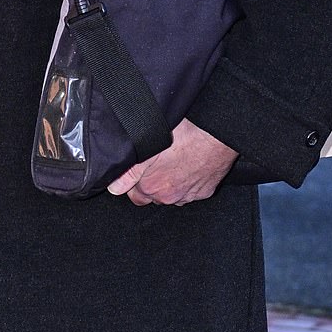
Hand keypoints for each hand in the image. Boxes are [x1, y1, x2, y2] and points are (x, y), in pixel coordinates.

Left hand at [107, 118, 238, 206]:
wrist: (217, 136)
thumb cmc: (185, 135)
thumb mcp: (149, 147)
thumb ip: (130, 172)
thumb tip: (115, 188)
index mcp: (152, 187)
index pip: (133, 193)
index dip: (133, 180)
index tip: (138, 167)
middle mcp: (170, 197)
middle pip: (152, 196)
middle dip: (150, 184)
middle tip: (155, 163)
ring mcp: (189, 196)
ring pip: (172, 194)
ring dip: (169, 183)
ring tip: (173, 162)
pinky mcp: (205, 191)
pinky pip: (191, 191)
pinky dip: (187, 182)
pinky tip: (188, 165)